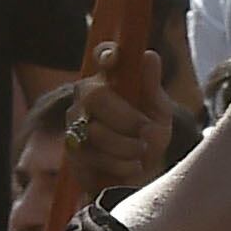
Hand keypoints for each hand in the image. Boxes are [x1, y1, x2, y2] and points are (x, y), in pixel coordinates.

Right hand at [68, 59, 173, 196]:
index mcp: (111, 78)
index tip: (113, 59)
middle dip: (126, 118)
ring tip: (142, 152)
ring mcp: (75, 121)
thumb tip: (149, 56)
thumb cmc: (149, 136)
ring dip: (127, 146)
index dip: (105, 54)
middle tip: (148, 132)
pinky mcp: (71, 149)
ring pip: (95, 131)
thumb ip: (152, 86)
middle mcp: (87, 95)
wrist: (141, 176)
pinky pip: (93, 155)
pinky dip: (119, 164)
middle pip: (95, 96)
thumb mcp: (159, 113)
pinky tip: (131, 166)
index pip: (103, 56)